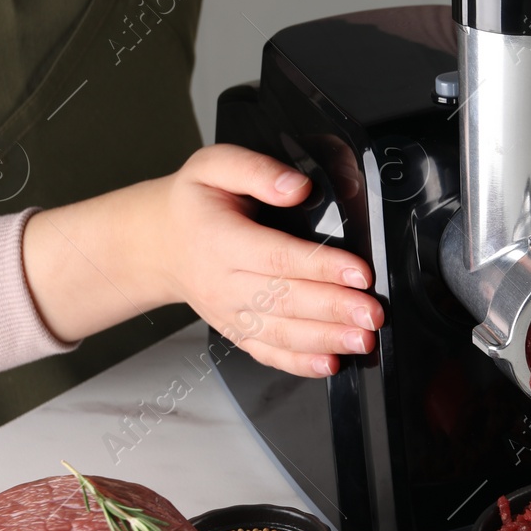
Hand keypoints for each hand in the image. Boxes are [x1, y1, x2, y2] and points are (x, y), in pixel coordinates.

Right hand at [23, 145, 382, 377]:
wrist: (157, 244)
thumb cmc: (193, 203)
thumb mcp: (213, 166)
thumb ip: (255, 170)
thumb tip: (297, 187)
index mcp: (220, 239)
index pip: (277, 256)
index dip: (321, 266)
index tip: (359, 273)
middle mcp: (223, 282)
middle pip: (284, 299)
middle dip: (334, 309)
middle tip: (372, 313)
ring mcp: (229, 312)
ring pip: (280, 332)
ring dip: (325, 340)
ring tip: (363, 340)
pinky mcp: (235, 331)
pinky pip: (267, 353)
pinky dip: (299, 364)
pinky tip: (330, 364)